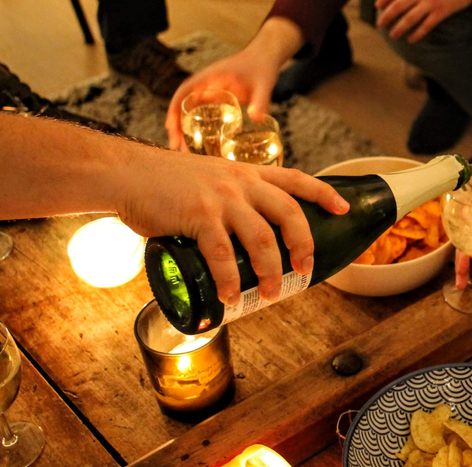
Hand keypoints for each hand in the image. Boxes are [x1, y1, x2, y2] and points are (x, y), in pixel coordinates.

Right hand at [117, 147, 348, 304]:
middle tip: (304, 270)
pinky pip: (223, 254)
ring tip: (271, 294)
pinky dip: (230, 280)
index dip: (323, 194)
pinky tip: (231, 297)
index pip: (296, 178)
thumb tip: (238, 234)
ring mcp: (221, 199)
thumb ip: (228, 198)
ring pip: (262, 238)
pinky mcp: (198, 216)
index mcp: (247, 174)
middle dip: (303, 244)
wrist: (127, 173)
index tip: (344, 208)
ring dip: (271, 271)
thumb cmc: (165, 181)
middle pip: (288, 213)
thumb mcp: (209, 178)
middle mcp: (241, 183)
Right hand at [166, 46, 278, 150]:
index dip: (175, 108)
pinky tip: (200, 144)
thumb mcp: (264, 84)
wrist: (265, 58)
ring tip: (184, 150)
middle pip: (184, 105)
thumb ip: (261, 100)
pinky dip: (199, 127)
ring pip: (192, 111)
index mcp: (211, 77)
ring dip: (185, 128)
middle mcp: (207, 85)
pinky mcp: (218, 99)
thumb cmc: (262, 67)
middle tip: (175, 146)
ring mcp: (211, 92)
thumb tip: (256, 118)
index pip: (185, 91)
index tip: (170, 126)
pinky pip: (204, 114)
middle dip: (177, 125)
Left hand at [375, 0, 471, 41]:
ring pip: (409, 19)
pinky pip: (426, 26)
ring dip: (398, 29)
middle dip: (386, 17)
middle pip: (397, 6)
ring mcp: (430, 2)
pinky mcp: (441, 12)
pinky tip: (412, 39)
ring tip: (393, 36)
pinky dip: (417, 34)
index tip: (378, 6)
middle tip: (380, 24)